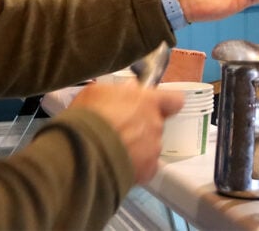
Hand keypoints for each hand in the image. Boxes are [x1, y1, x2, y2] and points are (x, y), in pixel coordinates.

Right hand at [69, 80, 183, 182]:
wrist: (84, 150)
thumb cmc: (89, 116)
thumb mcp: (99, 92)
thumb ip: (120, 90)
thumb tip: (131, 88)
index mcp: (149, 101)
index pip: (174, 100)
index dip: (166, 104)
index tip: (154, 107)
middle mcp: (156, 124)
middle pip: (156, 125)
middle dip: (142, 127)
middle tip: (120, 131)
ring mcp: (154, 148)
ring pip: (150, 147)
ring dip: (137, 148)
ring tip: (114, 151)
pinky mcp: (148, 170)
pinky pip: (145, 168)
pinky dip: (135, 168)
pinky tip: (118, 166)